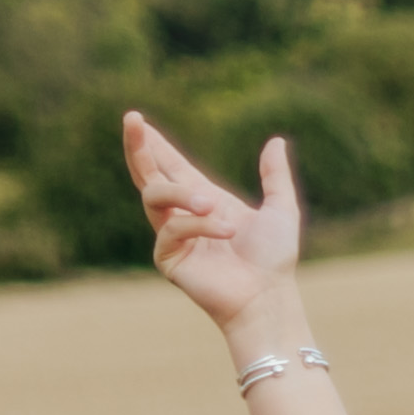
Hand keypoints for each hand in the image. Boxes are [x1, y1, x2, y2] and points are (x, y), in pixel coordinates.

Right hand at [127, 114, 307, 350]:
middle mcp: (183, 214)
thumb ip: (276, 176)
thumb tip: (276, 141)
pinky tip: (224, 232)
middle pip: (147, 174)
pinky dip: (198, 224)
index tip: (136, 118)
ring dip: (182, 194)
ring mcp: (172, 236)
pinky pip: (171, 228)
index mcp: (204, 199)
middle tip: (132, 118)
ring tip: (212, 204)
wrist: (268, 297)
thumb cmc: (274, 260)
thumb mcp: (281, 209)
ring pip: (154, 195)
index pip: (171, 165)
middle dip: (138, 146)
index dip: (155, 143)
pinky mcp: (167, 258)